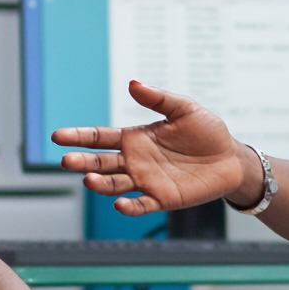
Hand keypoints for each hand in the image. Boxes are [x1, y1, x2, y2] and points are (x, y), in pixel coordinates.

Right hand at [53, 82, 258, 216]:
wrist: (231, 158)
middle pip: (100, 162)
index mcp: (135, 138)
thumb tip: (133, 83)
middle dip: (82, 161)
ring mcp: (146, 181)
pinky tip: (120, 204)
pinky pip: (141, 205)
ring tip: (89, 179)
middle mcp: (135, 161)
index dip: (79, 136)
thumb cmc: (207, 131)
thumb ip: (158, 99)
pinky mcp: (162, 198)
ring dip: (100, 184)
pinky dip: (129, 206)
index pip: (100, 137)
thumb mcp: (184, 109)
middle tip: (66, 161)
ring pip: (115, 184)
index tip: (58, 136)